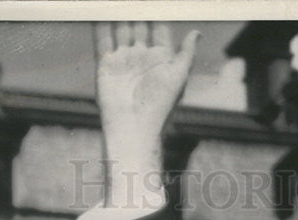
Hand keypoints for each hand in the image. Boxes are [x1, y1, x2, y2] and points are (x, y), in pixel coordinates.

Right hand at [93, 22, 199, 201]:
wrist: (132, 127)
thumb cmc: (159, 106)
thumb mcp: (178, 77)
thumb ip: (186, 53)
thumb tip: (197, 32)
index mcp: (160, 59)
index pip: (158, 27)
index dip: (157, 11)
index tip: (156, 0)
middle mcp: (141, 58)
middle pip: (139, 23)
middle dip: (137, 7)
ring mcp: (123, 60)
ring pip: (120, 27)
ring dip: (119, 11)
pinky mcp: (106, 64)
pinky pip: (102, 38)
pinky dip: (100, 21)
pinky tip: (100, 7)